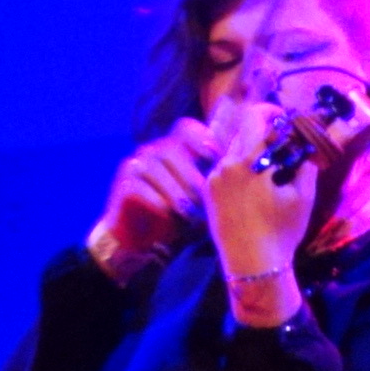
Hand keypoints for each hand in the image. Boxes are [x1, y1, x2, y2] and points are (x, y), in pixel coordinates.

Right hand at [86, 118, 223, 277]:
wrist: (142, 243)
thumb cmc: (178, 219)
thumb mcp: (202, 201)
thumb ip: (217, 184)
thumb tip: (246, 174)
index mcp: (174, 149)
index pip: (186, 128)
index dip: (202, 137)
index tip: (216, 157)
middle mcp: (152, 151)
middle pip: (171, 148)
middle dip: (190, 174)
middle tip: (204, 199)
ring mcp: (135, 166)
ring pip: (154, 166)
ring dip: (175, 191)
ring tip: (189, 213)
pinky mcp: (123, 186)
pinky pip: (139, 186)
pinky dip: (157, 201)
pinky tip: (169, 215)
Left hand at [202, 93, 320, 310]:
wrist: (252, 265)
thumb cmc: (281, 232)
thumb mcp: (303, 198)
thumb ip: (306, 164)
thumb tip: (308, 145)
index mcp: (248, 161)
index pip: (255, 116)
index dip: (271, 111)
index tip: (284, 122)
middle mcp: (225, 164)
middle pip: (243, 130)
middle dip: (263, 133)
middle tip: (280, 146)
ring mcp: (213, 179)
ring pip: (232, 150)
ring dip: (251, 152)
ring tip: (268, 172)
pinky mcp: (208, 192)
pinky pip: (224, 168)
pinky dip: (239, 169)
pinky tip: (254, 188)